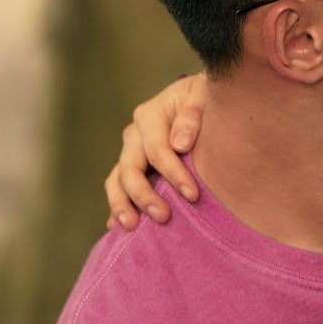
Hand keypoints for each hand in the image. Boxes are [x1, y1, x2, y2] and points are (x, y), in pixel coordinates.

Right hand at [104, 73, 206, 230]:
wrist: (202, 98)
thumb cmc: (206, 97)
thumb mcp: (204, 95)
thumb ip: (192, 115)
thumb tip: (179, 144)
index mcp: (150, 115)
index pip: (158, 150)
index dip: (174, 174)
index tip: (193, 195)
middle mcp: (135, 134)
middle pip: (130, 169)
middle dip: (144, 195)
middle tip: (163, 217)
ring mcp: (130, 151)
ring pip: (117, 180)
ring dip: (122, 204)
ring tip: (132, 227)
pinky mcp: (132, 165)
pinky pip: (118, 187)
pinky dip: (117, 206)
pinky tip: (115, 227)